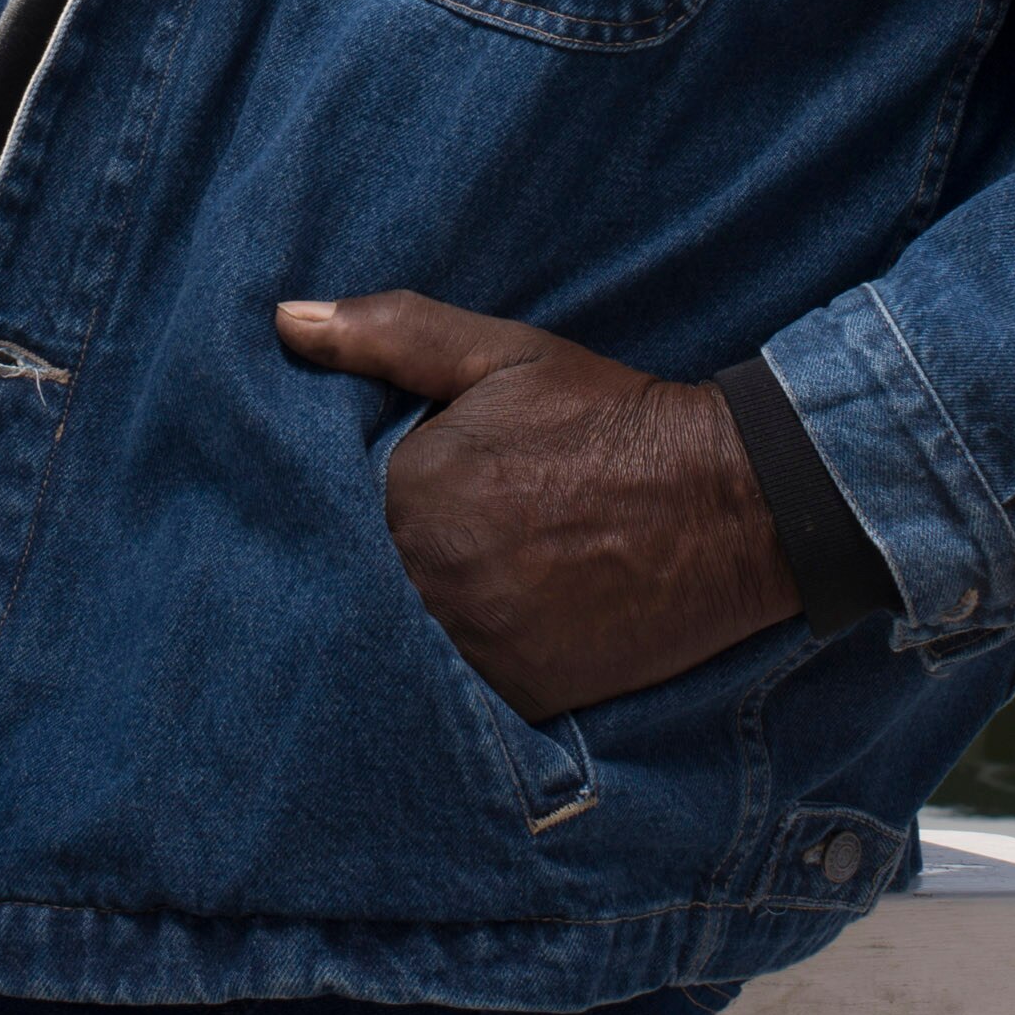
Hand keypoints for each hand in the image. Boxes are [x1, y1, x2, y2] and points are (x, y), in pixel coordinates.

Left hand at [275, 290, 797, 723]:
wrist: (729, 502)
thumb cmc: (609, 419)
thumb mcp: (501, 354)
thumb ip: (388, 335)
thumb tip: (284, 320)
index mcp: (409, 489)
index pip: (347, 507)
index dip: (381, 500)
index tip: (434, 491)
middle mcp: (431, 575)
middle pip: (376, 577)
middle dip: (402, 559)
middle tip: (473, 538)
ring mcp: (477, 643)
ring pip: (414, 635)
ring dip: (434, 614)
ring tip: (497, 580)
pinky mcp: (521, 694)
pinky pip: (465, 690)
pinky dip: (479, 662)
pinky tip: (518, 624)